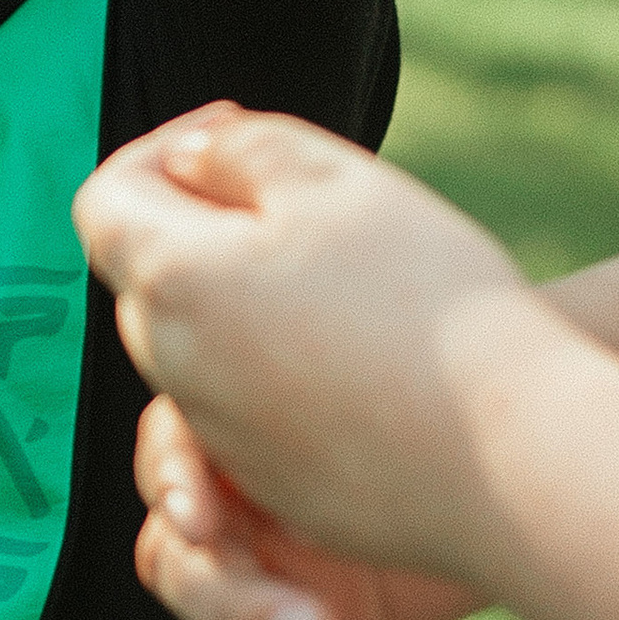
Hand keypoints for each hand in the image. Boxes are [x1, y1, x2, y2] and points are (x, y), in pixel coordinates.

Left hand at [75, 104, 547, 576]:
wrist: (512, 456)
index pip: (106, 199)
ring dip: (251, 293)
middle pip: (155, 269)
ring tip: (355, 273)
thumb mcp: (333, 179)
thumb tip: (186, 162)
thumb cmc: (428, 303)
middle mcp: (175, 369)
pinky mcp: (274, 485)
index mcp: (172, 281)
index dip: (161, 151)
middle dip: (207, 219)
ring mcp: (222, 438)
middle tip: (306, 196)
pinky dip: (289, 364)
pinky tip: (375, 351)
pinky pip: (254, 404)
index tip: (235, 134)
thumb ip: (238, 149)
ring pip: (207, 338)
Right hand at [134, 396, 477, 619]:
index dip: (172, 488)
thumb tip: (269, 413)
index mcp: (243, 439)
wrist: (539, 487)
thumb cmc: (472, 426)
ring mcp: (272, 585)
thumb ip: (319, 396)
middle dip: (243, 608)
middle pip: (178, 572)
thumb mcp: (394, 399)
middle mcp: (243, 515)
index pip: (165, 462)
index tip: (206, 519)